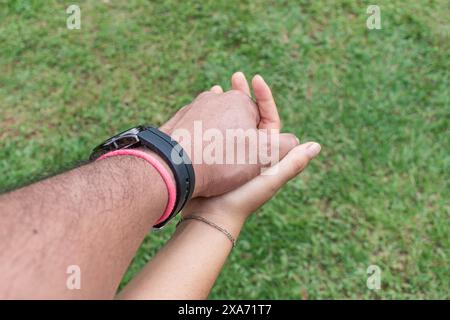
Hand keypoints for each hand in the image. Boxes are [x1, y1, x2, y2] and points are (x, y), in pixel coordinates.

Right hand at [180, 75, 320, 223]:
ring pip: (229, 123)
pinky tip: (201, 107)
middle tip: (234, 77)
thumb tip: (316, 146)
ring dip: (226, 104)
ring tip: (217, 88)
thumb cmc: (241, 198)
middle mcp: (250, 152)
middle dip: (243, 96)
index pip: (269, 119)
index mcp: (266, 153)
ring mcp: (229, 154)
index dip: (264, 98)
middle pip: (249, 117)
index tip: (255, 79)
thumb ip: (292, 162)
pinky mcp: (212, 156)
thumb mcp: (270, 178)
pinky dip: (210, 117)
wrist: (211, 217)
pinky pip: (214, 131)